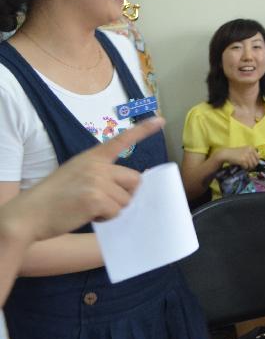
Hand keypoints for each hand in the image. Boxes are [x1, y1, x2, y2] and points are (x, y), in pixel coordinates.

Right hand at [1, 118, 163, 241]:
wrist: (29, 214)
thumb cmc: (53, 198)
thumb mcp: (77, 174)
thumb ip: (101, 174)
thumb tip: (130, 187)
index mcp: (92, 156)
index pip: (121, 140)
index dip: (143, 130)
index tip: (160, 120)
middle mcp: (97, 165)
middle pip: (135, 180)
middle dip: (125, 194)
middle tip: (103, 201)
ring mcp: (97, 181)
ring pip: (126, 200)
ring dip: (113, 209)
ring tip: (88, 207)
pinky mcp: (96, 198)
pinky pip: (117, 212)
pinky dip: (106, 218)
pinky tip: (86, 214)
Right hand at [216, 146, 259, 169]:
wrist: (226, 154)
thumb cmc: (235, 153)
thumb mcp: (245, 151)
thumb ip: (251, 154)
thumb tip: (258, 161)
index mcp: (251, 148)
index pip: (258, 157)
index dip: (255, 162)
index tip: (252, 164)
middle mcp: (250, 151)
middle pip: (255, 162)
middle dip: (252, 166)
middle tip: (248, 167)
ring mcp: (247, 155)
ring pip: (252, 165)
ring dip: (248, 168)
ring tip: (244, 167)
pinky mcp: (243, 160)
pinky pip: (247, 167)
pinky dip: (244, 168)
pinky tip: (241, 166)